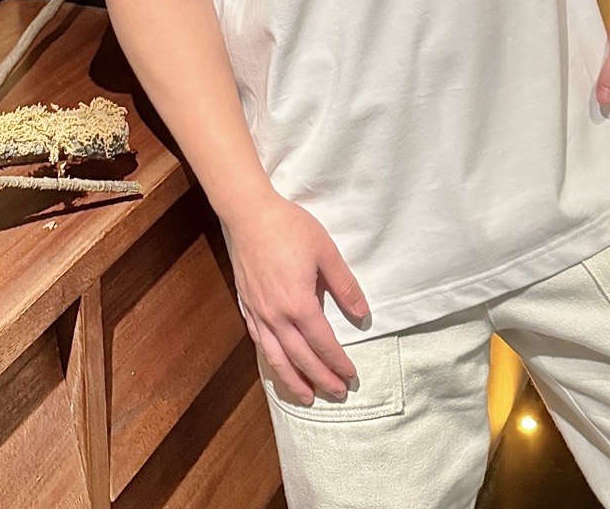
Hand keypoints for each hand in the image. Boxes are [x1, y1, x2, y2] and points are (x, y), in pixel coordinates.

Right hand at [226, 190, 368, 403]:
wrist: (248, 214)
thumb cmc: (289, 228)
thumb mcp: (325, 251)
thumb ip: (344, 285)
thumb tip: (362, 314)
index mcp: (299, 304)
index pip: (323, 343)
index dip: (338, 362)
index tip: (351, 375)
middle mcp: (277, 316)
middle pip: (301, 358)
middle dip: (321, 378)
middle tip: (337, 392)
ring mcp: (259, 313)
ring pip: (276, 357)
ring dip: (293, 380)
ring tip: (307, 396)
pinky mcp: (247, 305)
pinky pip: (259, 342)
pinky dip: (271, 360)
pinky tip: (277, 365)